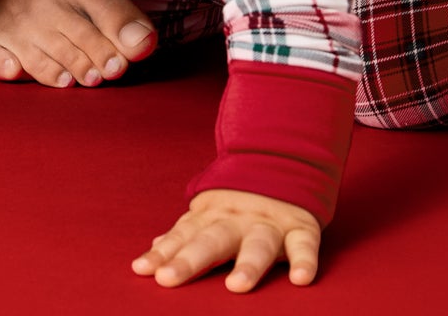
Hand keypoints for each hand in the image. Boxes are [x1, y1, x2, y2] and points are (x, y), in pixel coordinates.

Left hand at [132, 189, 320, 291]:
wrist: (281, 162)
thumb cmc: (237, 203)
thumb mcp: (209, 213)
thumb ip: (185, 233)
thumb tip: (154, 250)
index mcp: (211, 216)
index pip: (183, 235)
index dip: (163, 253)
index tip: (142, 270)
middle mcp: (237, 219)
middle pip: (212, 240)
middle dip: (189, 259)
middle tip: (168, 278)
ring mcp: (269, 222)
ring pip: (258, 244)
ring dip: (248, 264)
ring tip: (236, 286)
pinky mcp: (300, 227)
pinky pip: (305, 245)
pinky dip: (305, 261)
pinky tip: (301, 279)